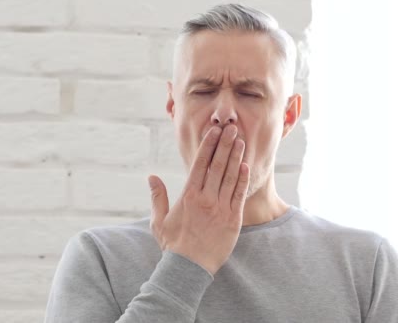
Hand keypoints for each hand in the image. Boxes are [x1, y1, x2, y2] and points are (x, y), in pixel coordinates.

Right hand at [148, 125, 249, 274]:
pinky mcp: (233, 219)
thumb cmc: (173, 245)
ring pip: (230, 177)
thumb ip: (157, 197)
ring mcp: (221, 208)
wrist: (189, 268)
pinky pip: (239, 195)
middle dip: (225, 144)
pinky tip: (245, 165)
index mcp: (188, 195)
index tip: (214, 131)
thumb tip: (151, 177)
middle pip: (217, 165)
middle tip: (232, 128)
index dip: (208, 145)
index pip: (200, 164)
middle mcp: (205, 198)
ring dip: (235, 157)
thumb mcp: (158, 221)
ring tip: (241, 140)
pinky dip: (243, 179)